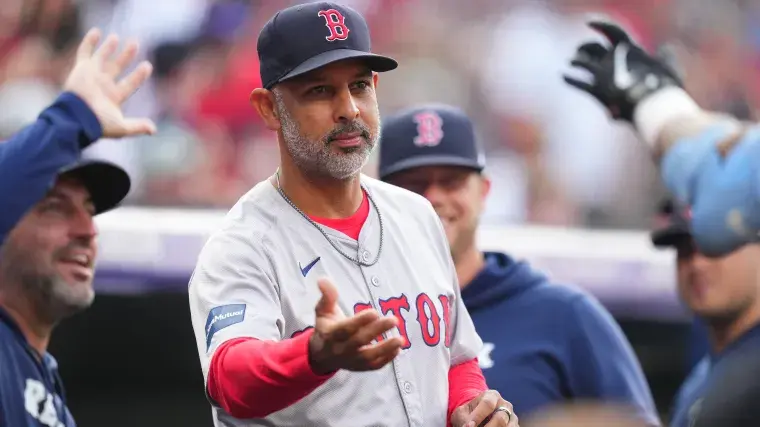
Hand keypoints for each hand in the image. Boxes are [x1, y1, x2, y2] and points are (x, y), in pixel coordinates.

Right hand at [63, 28, 156, 137]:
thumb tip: (153, 130)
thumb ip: (138, 126)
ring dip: (109, 47)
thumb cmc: (99, 123)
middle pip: (117, 66)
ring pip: (102, 58)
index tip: (148, 65)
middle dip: (126, 56)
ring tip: (116, 37)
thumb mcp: (122, 127)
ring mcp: (93, 76)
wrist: (77, 117)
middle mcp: (103, 85)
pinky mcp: (82, 69)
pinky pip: (85, 52)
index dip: (139, 75)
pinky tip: (97, 31)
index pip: (130, 83)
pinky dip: (89, 42)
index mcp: (114, 97)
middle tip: (135, 43)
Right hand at [308, 278, 403, 374]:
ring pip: (368, 357)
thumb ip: (327, 296)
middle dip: (377, 330)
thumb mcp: (323, 310)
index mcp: (330, 334)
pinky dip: (386, 359)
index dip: (360, 321)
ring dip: (385, 348)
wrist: (320, 355)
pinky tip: (398, 349)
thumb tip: (323, 279)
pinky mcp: (359, 367)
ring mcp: (350, 360)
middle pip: (359, 341)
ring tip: (400, 339)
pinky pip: (373, 366)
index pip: (345, 329)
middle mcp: (340, 349)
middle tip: (394, 320)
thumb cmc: (325, 327)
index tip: (374, 312)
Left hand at [450, 390, 517, 426]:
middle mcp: (505, 405)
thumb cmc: (468, 414)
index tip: (469, 426)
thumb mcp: (463, 413)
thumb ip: (465, 419)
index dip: (478, 416)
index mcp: (492, 395)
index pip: (487, 404)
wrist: (477, 417)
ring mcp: (512, 417)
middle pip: (500, 418)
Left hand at [562, 20, 682, 121]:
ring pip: (582, 62)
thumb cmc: (664, 87)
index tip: (589, 21)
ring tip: (571, 62)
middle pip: (592, 48)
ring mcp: (602, 73)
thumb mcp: (670, 67)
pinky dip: (570, 79)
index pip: (613, 31)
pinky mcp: (596, 90)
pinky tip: (563, 76)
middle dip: (585, 47)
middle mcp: (613, 58)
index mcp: (630, 49)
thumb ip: (666, 56)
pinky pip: (578, 83)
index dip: (601, 25)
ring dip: (576, 61)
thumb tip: (665, 48)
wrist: (652, 104)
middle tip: (580, 51)